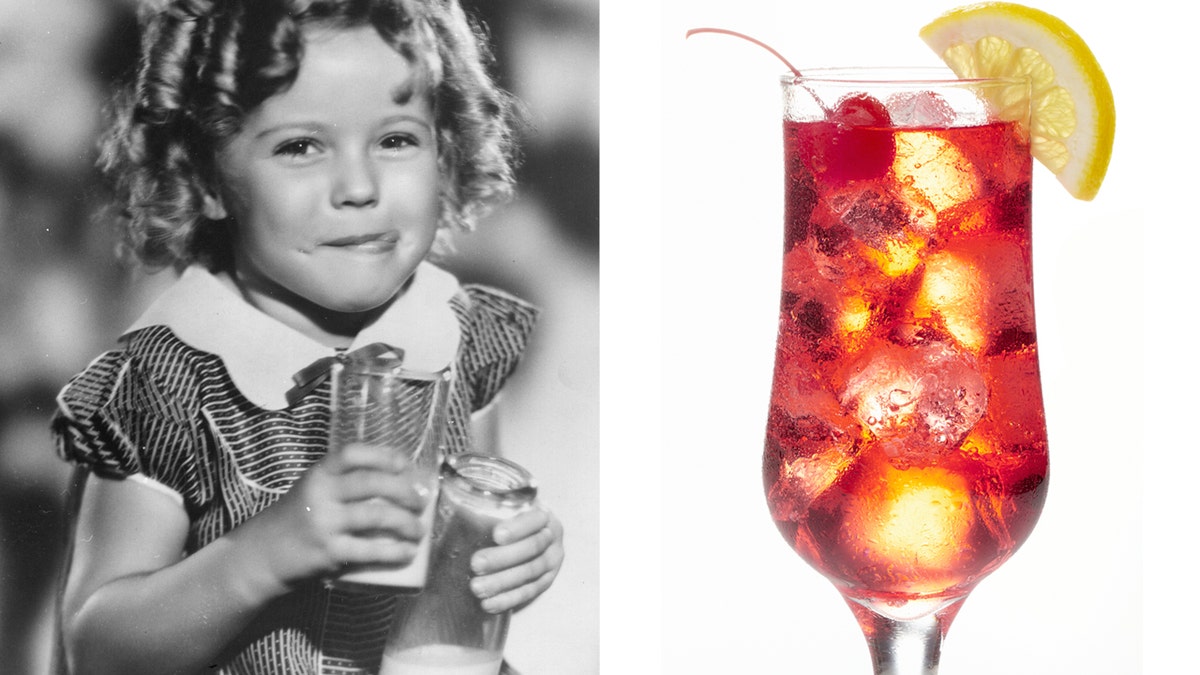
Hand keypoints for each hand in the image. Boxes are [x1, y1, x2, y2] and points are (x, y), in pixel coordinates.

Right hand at [249, 442, 431, 588]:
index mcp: (319, 473)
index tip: (406, 465)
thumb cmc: (297, 518)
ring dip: (406, 523)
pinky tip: (408, 553)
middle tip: (421, 501)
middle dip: (405, 491)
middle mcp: (321, 493)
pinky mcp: (329, 552)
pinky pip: (370, 550)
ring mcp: (325, 523)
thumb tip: (398, 481)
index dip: (384, 455)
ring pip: (377, 515)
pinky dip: (395, 551)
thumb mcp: (313, 489)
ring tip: (419, 530)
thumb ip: (343, 482)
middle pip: (372, 483)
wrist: (262, 555)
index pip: (353, 453)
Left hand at [468, 503, 564, 612]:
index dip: (517, 528)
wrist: (530, 534)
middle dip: (502, 558)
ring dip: (502, 582)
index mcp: (544, 516)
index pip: (534, 520)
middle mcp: (552, 537)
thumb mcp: (508, 508)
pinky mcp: (546, 581)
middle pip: (531, 548)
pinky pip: (528, 592)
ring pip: (529, 572)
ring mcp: (551, 561)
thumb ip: (496, 505)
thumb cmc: (511, 519)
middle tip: (476, 564)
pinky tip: (489, 603)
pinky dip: (508, 599)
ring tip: (477, 587)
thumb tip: (467, 494)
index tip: (496, 535)